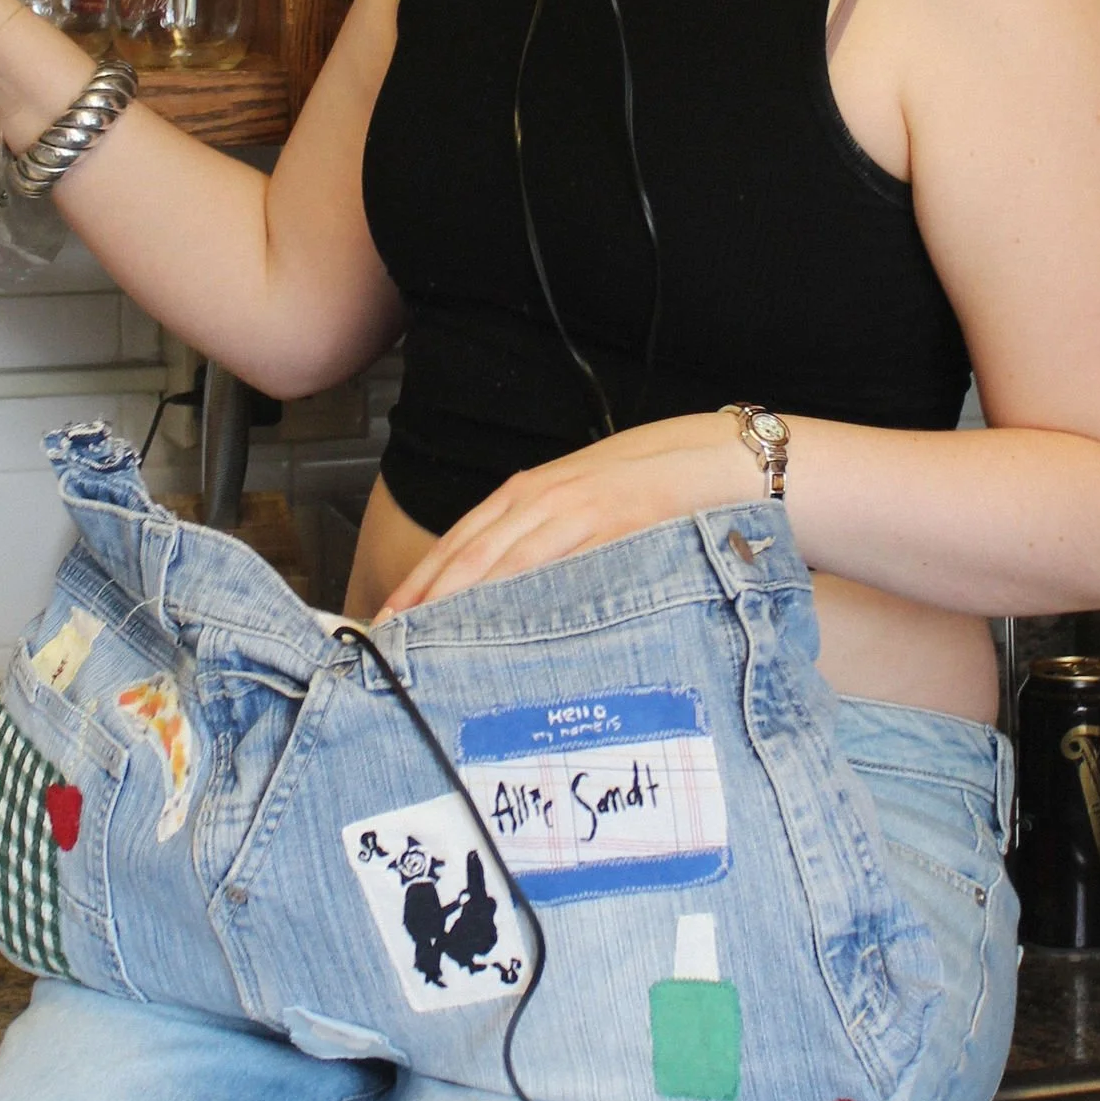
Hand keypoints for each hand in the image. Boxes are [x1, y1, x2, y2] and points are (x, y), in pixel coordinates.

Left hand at [376, 413, 758, 615]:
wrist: (710, 459)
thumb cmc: (644, 487)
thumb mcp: (579, 508)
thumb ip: (540, 541)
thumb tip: (502, 595)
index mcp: (527, 493)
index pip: (459, 542)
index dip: (420, 582)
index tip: (389, 619)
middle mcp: (540, 498)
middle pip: (467, 554)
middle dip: (426, 599)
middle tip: (394, 640)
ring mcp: (573, 511)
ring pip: (503, 562)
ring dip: (462, 602)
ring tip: (430, 640)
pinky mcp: (608, 526)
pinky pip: (558, 565)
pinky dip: (525, 594)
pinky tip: (502, 623)